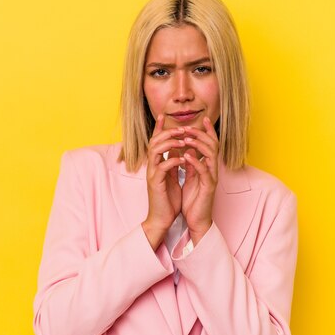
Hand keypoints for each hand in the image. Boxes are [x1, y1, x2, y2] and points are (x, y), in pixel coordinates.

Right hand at [141, 114, 184, 249]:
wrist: (161, 219)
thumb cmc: (167, 200)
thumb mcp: (171, 178)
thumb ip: (171, 164)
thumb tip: (176, 151)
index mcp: (155, 164)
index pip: (155, 141)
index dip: (158, 128)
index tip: (163, 115)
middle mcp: (151, 166)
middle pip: (154, 142)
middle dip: (166, 132)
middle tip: (180, 129)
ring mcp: (152, 174)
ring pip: (155, 151)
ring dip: (169, 143)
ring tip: (182, 141)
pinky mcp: (155, 183)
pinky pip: (162, 167)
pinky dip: (172, 161)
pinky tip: (183, 159)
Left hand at [178, 116, 218, 244]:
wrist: (196, 220)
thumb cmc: (193, 200)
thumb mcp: (190, 177)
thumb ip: (190, 164)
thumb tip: (186, 149)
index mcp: (207, 166)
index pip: (210, 144)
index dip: (207, 131)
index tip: (202, 119)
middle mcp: (212, 169)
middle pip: (212, 145)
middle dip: (200, 134)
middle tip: (187, 127)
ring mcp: (212, 177)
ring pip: (210, 155)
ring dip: (198, 144)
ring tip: (185, 138)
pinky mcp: (208, 187)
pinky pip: (204, 170)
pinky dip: (195, 161)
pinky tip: (186, 155)